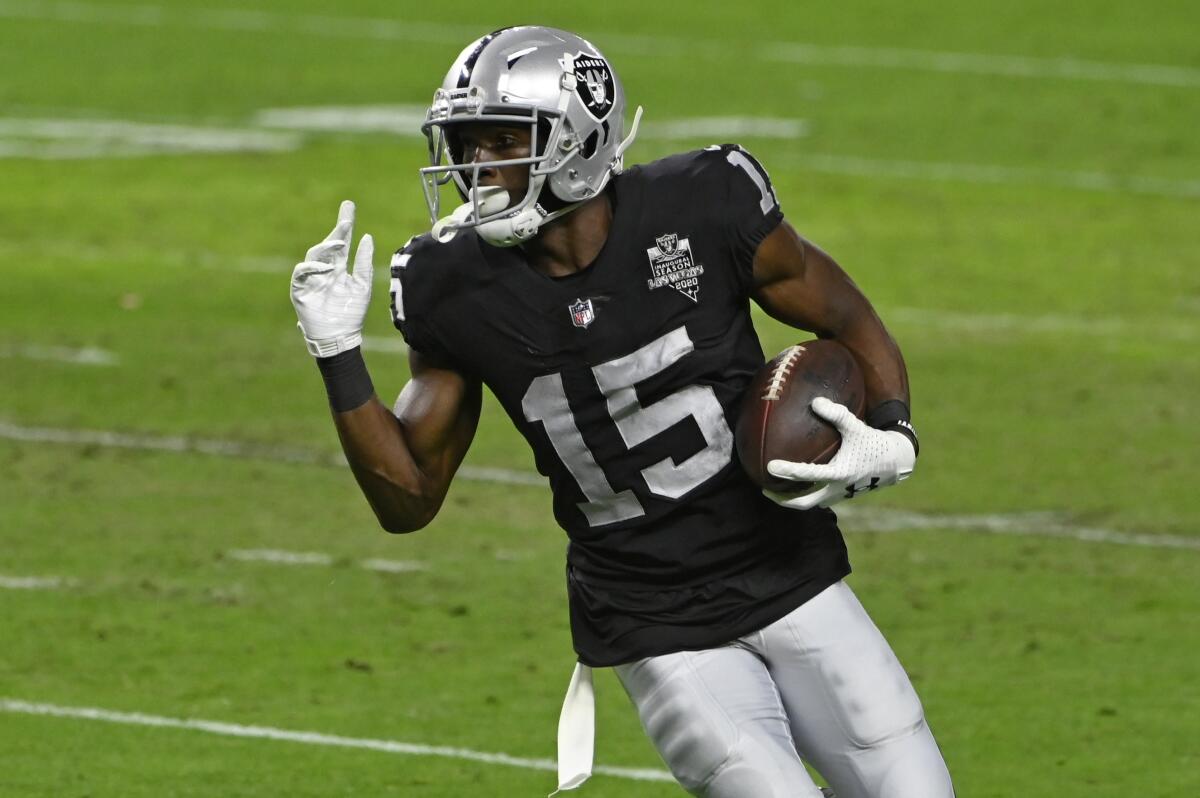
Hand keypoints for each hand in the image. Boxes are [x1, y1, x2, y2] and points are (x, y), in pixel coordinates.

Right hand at [290, 200, 373, 356]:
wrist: (340, 337)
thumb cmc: (351, 313)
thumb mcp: (363, 285)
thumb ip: (364, 262)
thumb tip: (367, 237)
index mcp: (339, 268)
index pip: (342, 242)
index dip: (345, 225)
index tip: (349, 206)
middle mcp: (324, 270)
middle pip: (328, 244)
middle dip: (337, 230)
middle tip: (347, 220)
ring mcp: (311, 278)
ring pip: (314, 255)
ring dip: (327, 247)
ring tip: (341, 243)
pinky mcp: (300, 289)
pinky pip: (302, 272)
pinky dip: (313, 267)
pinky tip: (326, 267)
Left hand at [765, 397, 914, 509]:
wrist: (896, 462)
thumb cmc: (874, 442)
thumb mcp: (856, 426)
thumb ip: (836, 414)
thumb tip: (815, 401)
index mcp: (840, 473)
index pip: (807, 475)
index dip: (787, 471)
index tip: (769, 467)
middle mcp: (838, 488)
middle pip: (804, 502)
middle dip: (782, 499)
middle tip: (765, 489)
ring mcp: (840, 495)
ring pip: (811, 503)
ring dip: (793, 499)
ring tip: (775, 490)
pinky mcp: (843, 495)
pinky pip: (819, 498)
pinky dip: (806, 494)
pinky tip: (796, 485)